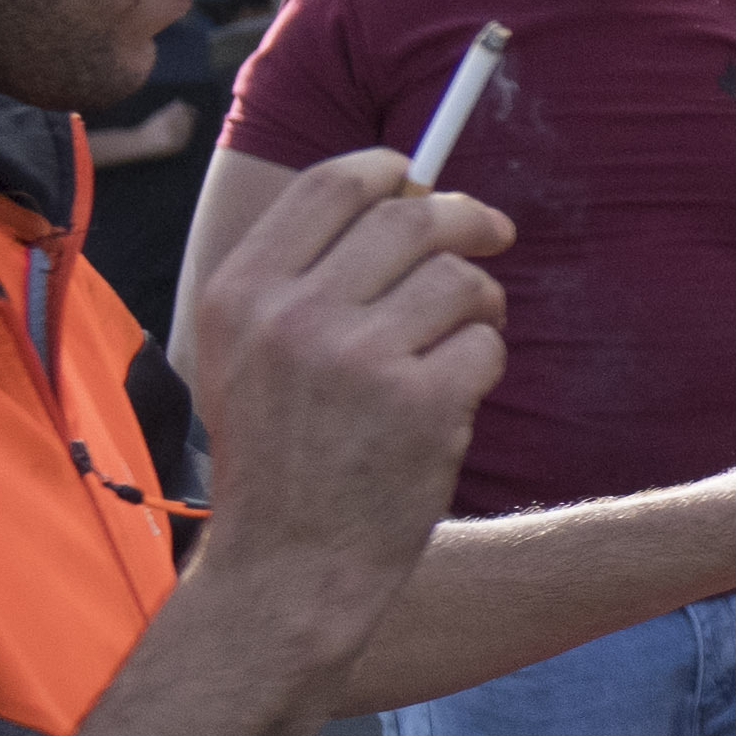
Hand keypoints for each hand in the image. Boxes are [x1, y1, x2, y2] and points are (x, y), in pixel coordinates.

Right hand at [181, 145, 511, 606]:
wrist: (288, 563)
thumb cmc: (280, 459)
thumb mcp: (246, 356)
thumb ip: (298, 278)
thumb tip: (392, 198)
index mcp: (241, 293)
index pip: (330, 187)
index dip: (392, 172)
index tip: (423, 177)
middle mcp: (293, 315)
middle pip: (410, 217)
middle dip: (468, 219)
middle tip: (494, 234)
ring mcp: (358, 358)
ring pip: (459, 279)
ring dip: (481, 302)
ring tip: (466, 336)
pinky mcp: (421, 402)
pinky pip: (485, 345)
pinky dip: (484, 365)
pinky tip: (455, 397)